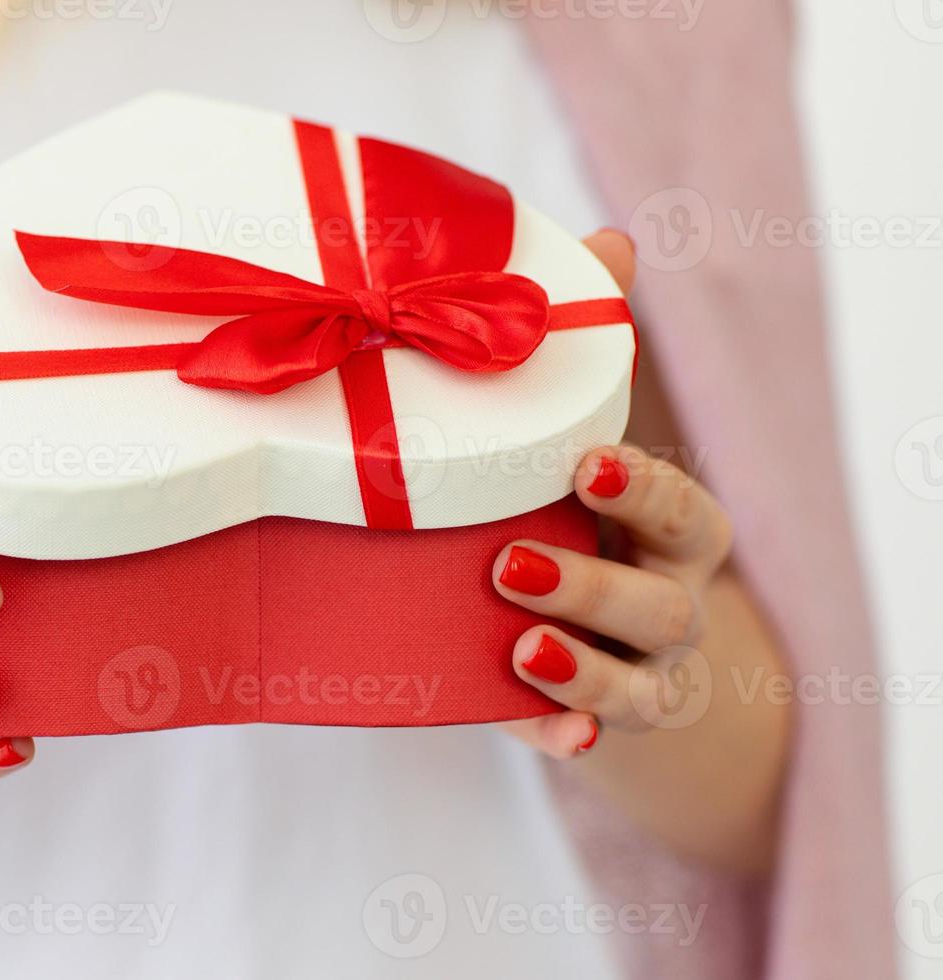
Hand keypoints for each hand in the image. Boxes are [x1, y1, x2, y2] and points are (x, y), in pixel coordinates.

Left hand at [498, 229, 731, 758]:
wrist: (618, 634)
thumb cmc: (592, 517)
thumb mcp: (591, 441)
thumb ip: (601, 352)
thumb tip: (613, 239)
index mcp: (671, 531)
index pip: (682, 511)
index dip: (643, 492)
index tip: (588, 466)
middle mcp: (672, 603)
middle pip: (661, 605)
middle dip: (594, 586)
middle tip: (510, 563)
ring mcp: (646, 673)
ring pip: (637, 682)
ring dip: (584, 668)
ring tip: (521, 647)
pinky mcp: (600, 720)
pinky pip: (588, 740)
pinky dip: (565, 738)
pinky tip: (548, 738)